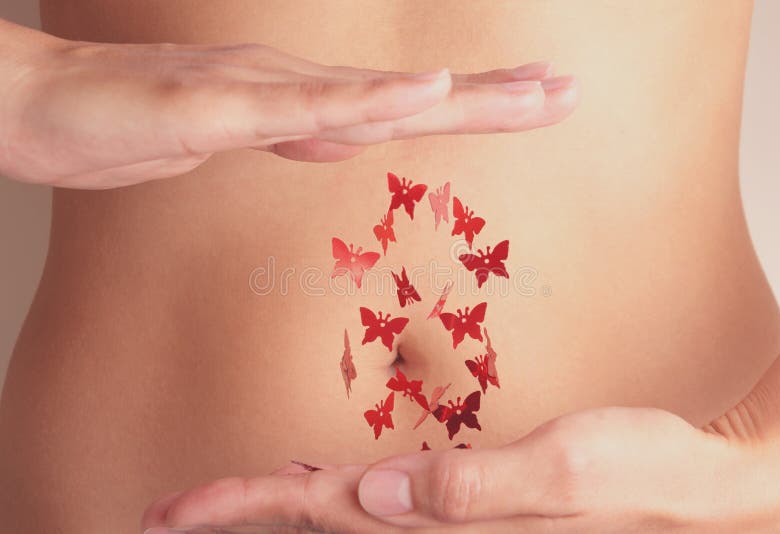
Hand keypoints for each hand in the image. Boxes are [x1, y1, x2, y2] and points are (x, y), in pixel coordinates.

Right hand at [0, 19, 576, 188]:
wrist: (40, 110)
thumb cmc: (123, 126)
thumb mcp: (228, 142)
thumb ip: (288, 135)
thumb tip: (346, 139)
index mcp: (297, 104)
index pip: (401, 108)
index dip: (470, 107)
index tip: (532, 101)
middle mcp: (292, 88)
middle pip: (410, 98)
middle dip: (496, 97)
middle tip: (570, 90)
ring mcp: (258, 93)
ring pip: (376, 98)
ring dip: (460, 98)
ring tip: (535, 93)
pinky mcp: (216, 107)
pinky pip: (303, 109)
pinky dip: (368, 104)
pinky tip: (425, 96)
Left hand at [143, 330, 779, 532]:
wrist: (694, 489)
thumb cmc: (644, 474)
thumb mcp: (571, 473)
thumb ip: (475, 489)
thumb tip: (379, 491)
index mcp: (444, 523)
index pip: (323, 514)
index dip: (245, 507)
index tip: (176, 509)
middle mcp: (434, 530)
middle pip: (315, 522)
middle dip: (240, 514)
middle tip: (169, 512)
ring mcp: (447, 522)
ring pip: (340, 516)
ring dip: (277, 507)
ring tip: (219, 501)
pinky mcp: (465, 506)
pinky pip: (378, 505)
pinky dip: (330, 495)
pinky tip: (312, 486)